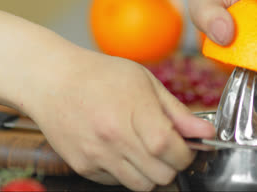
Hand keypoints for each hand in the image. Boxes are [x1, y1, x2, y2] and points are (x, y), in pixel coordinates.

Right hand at [25, 50, 214, 190]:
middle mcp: (113, 138)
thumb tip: (205, 132)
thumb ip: (176, 111)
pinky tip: (122, 151)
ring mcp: (96, 156)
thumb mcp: (144, 82)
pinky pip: (116, 183)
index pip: (171, 149)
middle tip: (168, 147)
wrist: (51, 81)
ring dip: (152, 173)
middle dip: (173, 164)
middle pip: (161, 174)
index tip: (187, 146)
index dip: (186, 153)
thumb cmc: (99, 75)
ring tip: (145, 150)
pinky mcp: (82, 167)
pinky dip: (127, 173)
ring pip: (141, 185)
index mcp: (132, 112)